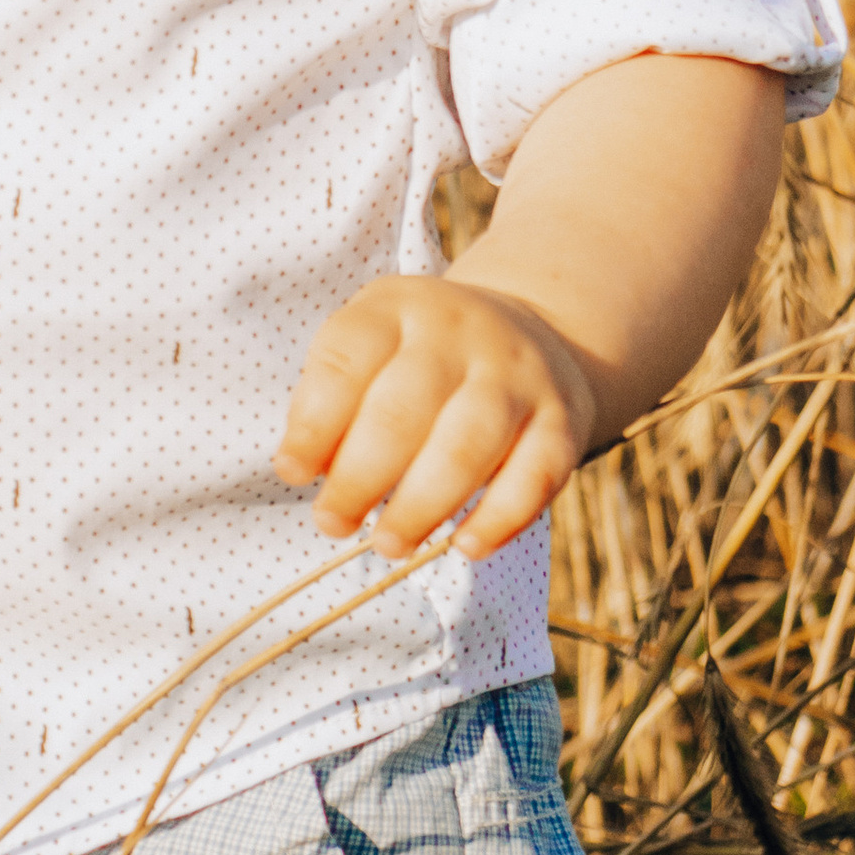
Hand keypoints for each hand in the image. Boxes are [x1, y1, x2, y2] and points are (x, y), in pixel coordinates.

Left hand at [273, 277, 598, 561]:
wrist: (528, 331)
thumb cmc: (419, 359)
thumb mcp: (371, 351)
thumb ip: (335, 402)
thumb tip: (305, 469)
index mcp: (394, 308)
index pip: (347, 359)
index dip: (314, 422)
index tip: (292, 472)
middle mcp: (458, 333)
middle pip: (403, 410)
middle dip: (360, 477)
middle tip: (334, 523)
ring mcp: (516, 373)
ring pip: (467, 444)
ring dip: (421, 504)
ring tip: (388, 544)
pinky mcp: (561, 418)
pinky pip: (536, 474)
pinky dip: (500, 518)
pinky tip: (466, 546)